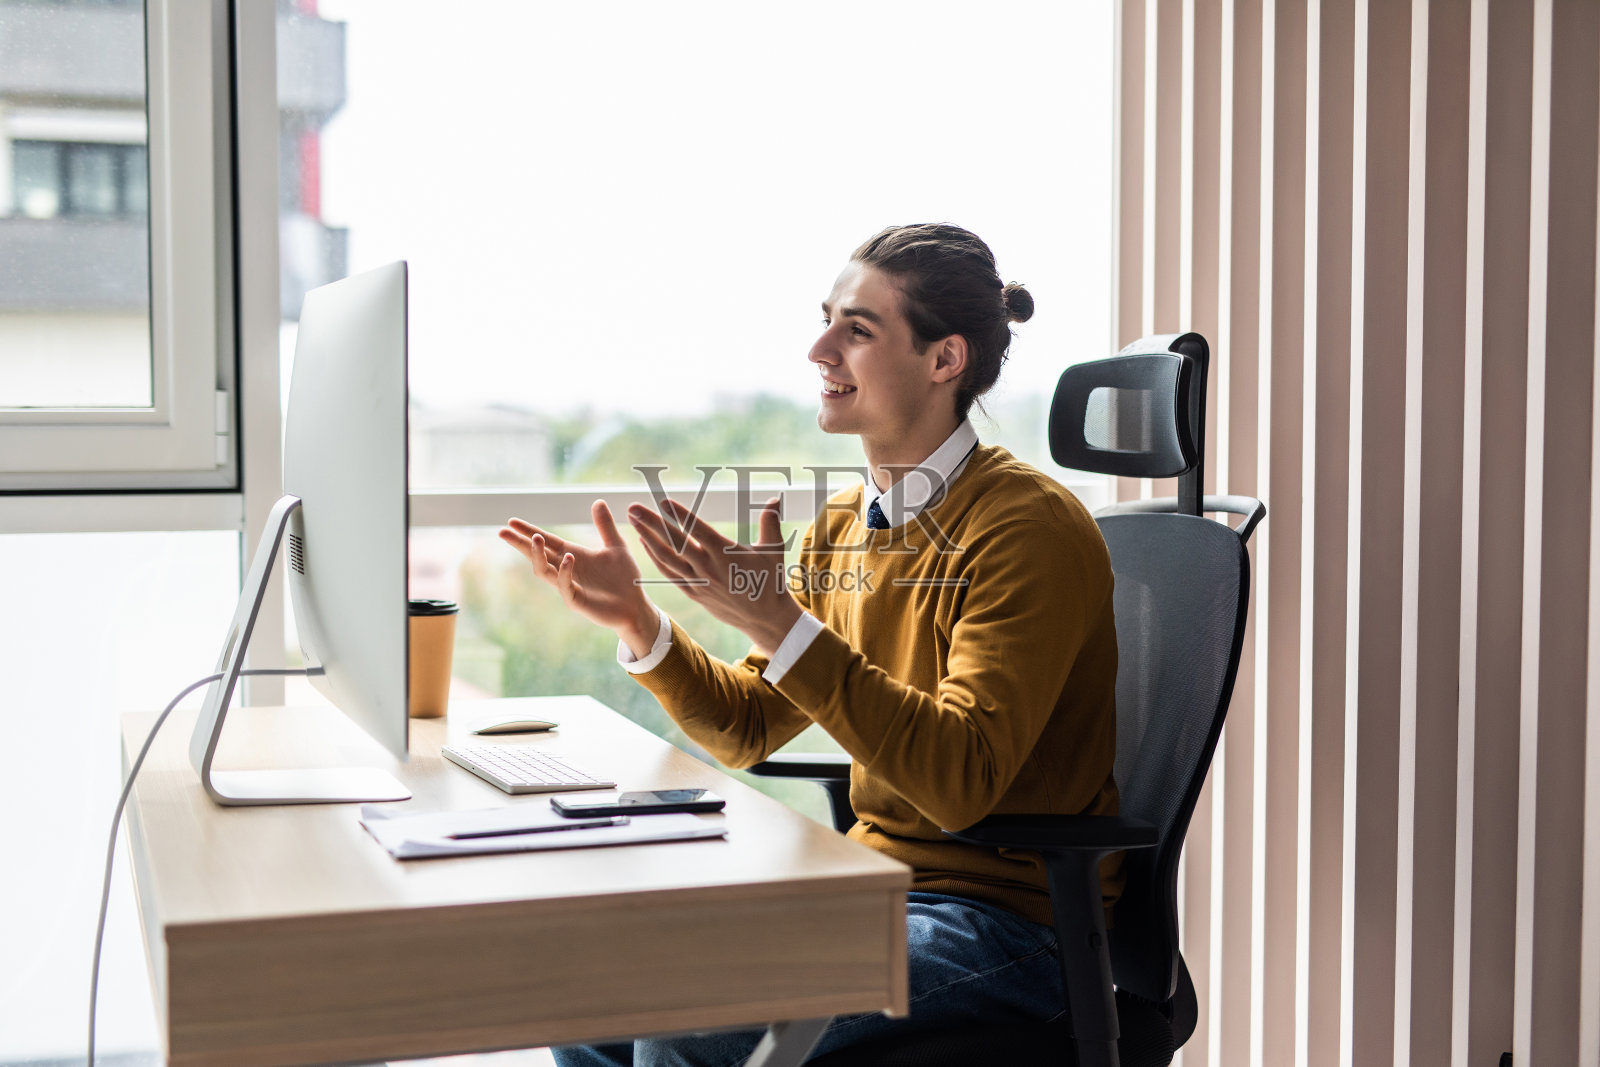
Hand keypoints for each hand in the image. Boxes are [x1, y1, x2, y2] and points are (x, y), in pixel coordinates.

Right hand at [498, 501, 659, 656]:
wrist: (636, 605)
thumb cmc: (624, 579)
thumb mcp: (616, 546)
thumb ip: (605, 525)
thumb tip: (598, 501)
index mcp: (572, 556)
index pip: (546, 541)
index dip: (529, 532)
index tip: (512, 521)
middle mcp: (566, 570)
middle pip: (537, 555)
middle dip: (520, 543)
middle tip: (504, 531)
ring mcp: (568, 586)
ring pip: (544, 571)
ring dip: (538, 555)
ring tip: (536, 538)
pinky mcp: (577, 601)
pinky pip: (564, 586)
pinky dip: (564, 572)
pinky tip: (568, 558)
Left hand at [627, 496, 802, 655]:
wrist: (765, 618)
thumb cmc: (770, 580)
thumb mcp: (773, 550)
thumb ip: (770, 522)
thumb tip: (774, 498)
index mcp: (726, 553)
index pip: (698, 530)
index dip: (680, 515)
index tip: (663, 501)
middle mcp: (708, 567)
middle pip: (674, 542)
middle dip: (651, 523)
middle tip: (633, 508)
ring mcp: (698, 582)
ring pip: (667, 558)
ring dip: (647, 538)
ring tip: (633, 521)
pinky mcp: (694, 593)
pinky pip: (669, 574)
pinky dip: (656, 558)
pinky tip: (645, 543)